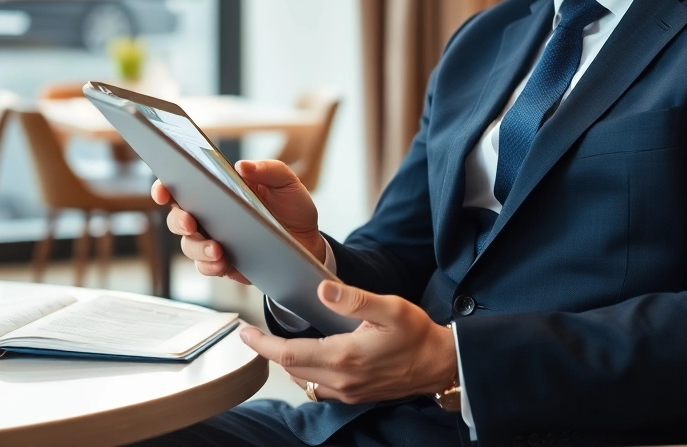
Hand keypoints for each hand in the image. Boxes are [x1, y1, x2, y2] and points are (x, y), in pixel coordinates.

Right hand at [151, 159, 325, 284]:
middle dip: (178, 220)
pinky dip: (210, 265)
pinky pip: (206, 267)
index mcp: (217, 189)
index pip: (181, 185)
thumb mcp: (286, 182)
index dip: (165, 187)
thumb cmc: (291, 206)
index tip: (163, 190)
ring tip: (217, 249)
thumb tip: (242, 166)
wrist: (309, 242)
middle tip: (190, 222)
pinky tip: (223, 261)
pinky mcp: (223, 263)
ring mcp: (213, 240)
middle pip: (177, 218)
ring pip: (189, 245)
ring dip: (198, 247)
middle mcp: (209, 215)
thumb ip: (268, 169)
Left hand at [239, 281, 458, 404]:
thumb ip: (354, 299)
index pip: (289, 354)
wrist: (441, 363)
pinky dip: (306, 374)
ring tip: (277, 344)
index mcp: (345, 356)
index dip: (262, 344)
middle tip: (254, 335)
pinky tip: (309, 359)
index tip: (245, 333)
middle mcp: (342, 380)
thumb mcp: (390, 308)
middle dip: (270, 351)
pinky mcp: (355, 396)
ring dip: (287, 363)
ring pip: (304, 380)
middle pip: (291, 368)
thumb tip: (322, 290)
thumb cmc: (418, 334)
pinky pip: (319, 389)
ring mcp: (348, 392)